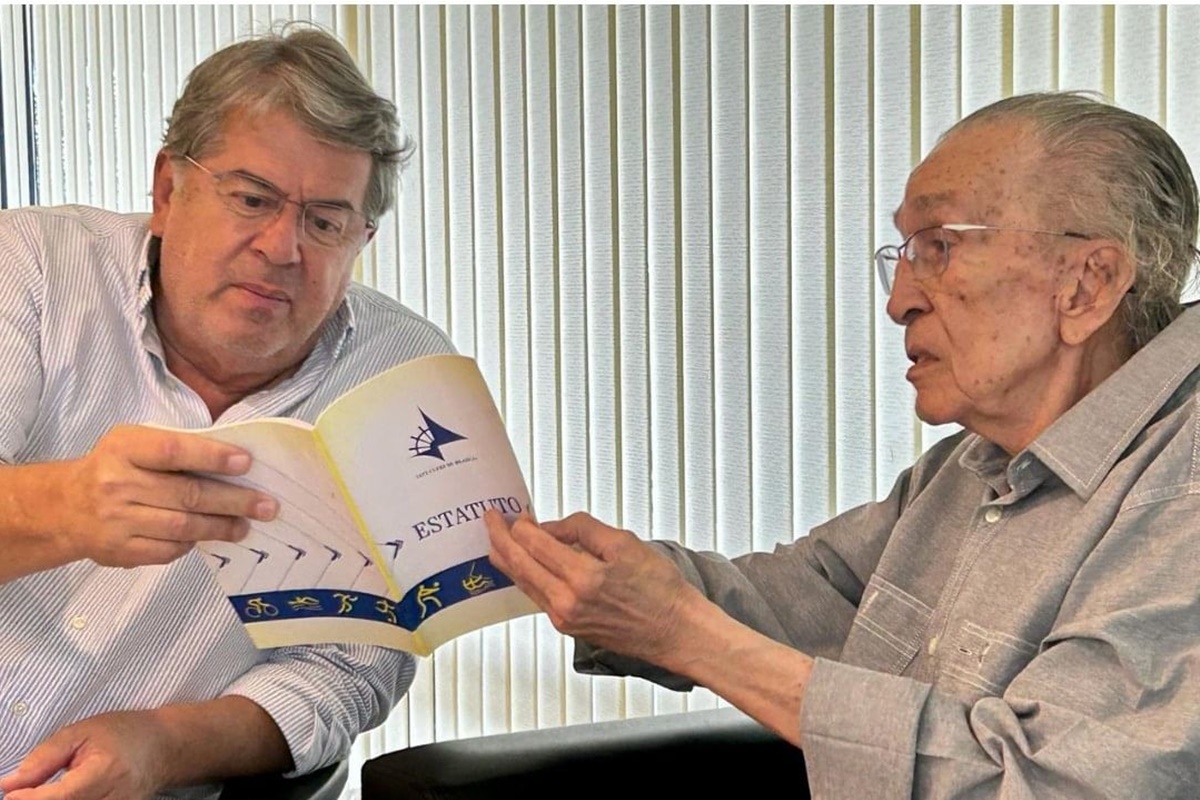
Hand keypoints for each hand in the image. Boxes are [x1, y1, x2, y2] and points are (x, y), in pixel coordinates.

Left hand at [0, 710, 172, 799]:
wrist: (165, 746)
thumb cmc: (124, 732)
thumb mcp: (81, 732)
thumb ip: (44, 758)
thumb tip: (8, 784)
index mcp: (105, 771)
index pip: (61, 797)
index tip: (11, 794)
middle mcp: (114, 799)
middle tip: (25, 794)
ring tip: (46, 793)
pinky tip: (65, 797)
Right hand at [50, 424, 276, 567]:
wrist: (63, 507)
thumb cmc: (114, 468)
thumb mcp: (134, 444)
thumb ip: (175, 448)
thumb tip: (233, 461)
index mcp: (123, 448)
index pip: (172, 450)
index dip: (212, 456)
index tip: (246, 463)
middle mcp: (116, 483)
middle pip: (186, 494)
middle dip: (233, 501)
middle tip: (266, 506)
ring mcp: (116, 521)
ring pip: (182, 526)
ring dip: (221, 527)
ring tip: (246, 526)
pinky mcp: (119, 551)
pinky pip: (167, 550)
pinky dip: (192, 543)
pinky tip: (209, 536)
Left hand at [485, 510, 701, 665]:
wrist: (675, 630)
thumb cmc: (660, 590)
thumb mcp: (624, 543)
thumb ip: (582, 529)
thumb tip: (551, 527)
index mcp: (582, 578)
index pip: (534, 544)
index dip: (519, 525)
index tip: (511, 512)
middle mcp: (566, 602)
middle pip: (519, 565)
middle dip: (500, 539)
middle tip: (490, 520)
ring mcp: (564, 618)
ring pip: (523, 583)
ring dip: (508, 559)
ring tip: (498, 540)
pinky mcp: (568, 627)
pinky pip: (537, 596)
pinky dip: (525, 576)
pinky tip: (524, 565)